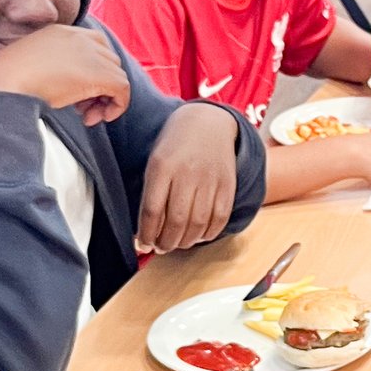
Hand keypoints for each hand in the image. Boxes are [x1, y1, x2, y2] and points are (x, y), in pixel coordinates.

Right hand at [0, 23, 130, 120]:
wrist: (2, 84)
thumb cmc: (7, 80)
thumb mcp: (31, 65)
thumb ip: (55, 67)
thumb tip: (70, 85)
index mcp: (61, 32)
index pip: (95, 45)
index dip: (94, 70)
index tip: (78, 92)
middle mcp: (79, 37)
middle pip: (109, 61)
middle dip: (100, 88)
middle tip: (82, 110)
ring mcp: (90, 53)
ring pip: (117, 75)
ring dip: (105, 100)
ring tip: (86, 117)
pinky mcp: (99, 73)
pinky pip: (123, 89)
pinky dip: (117, 106)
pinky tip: (96, 118)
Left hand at [136, 104, 237, 251]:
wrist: (207, 123)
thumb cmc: (175, 146)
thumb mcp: (155, 162)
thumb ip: (151, 194)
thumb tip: (147, 232)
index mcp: (162, 166)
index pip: (152, 211)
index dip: (146, 234)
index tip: (142, 245)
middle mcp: (187, 173)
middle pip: (176, 221)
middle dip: (166, 242)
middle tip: (161, 247)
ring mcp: (210, 179)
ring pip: (198, 224)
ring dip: (185, 242)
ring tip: (177, 243)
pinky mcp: (228, 184)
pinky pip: (220, 218)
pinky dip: (208, 234)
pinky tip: (198, 235)